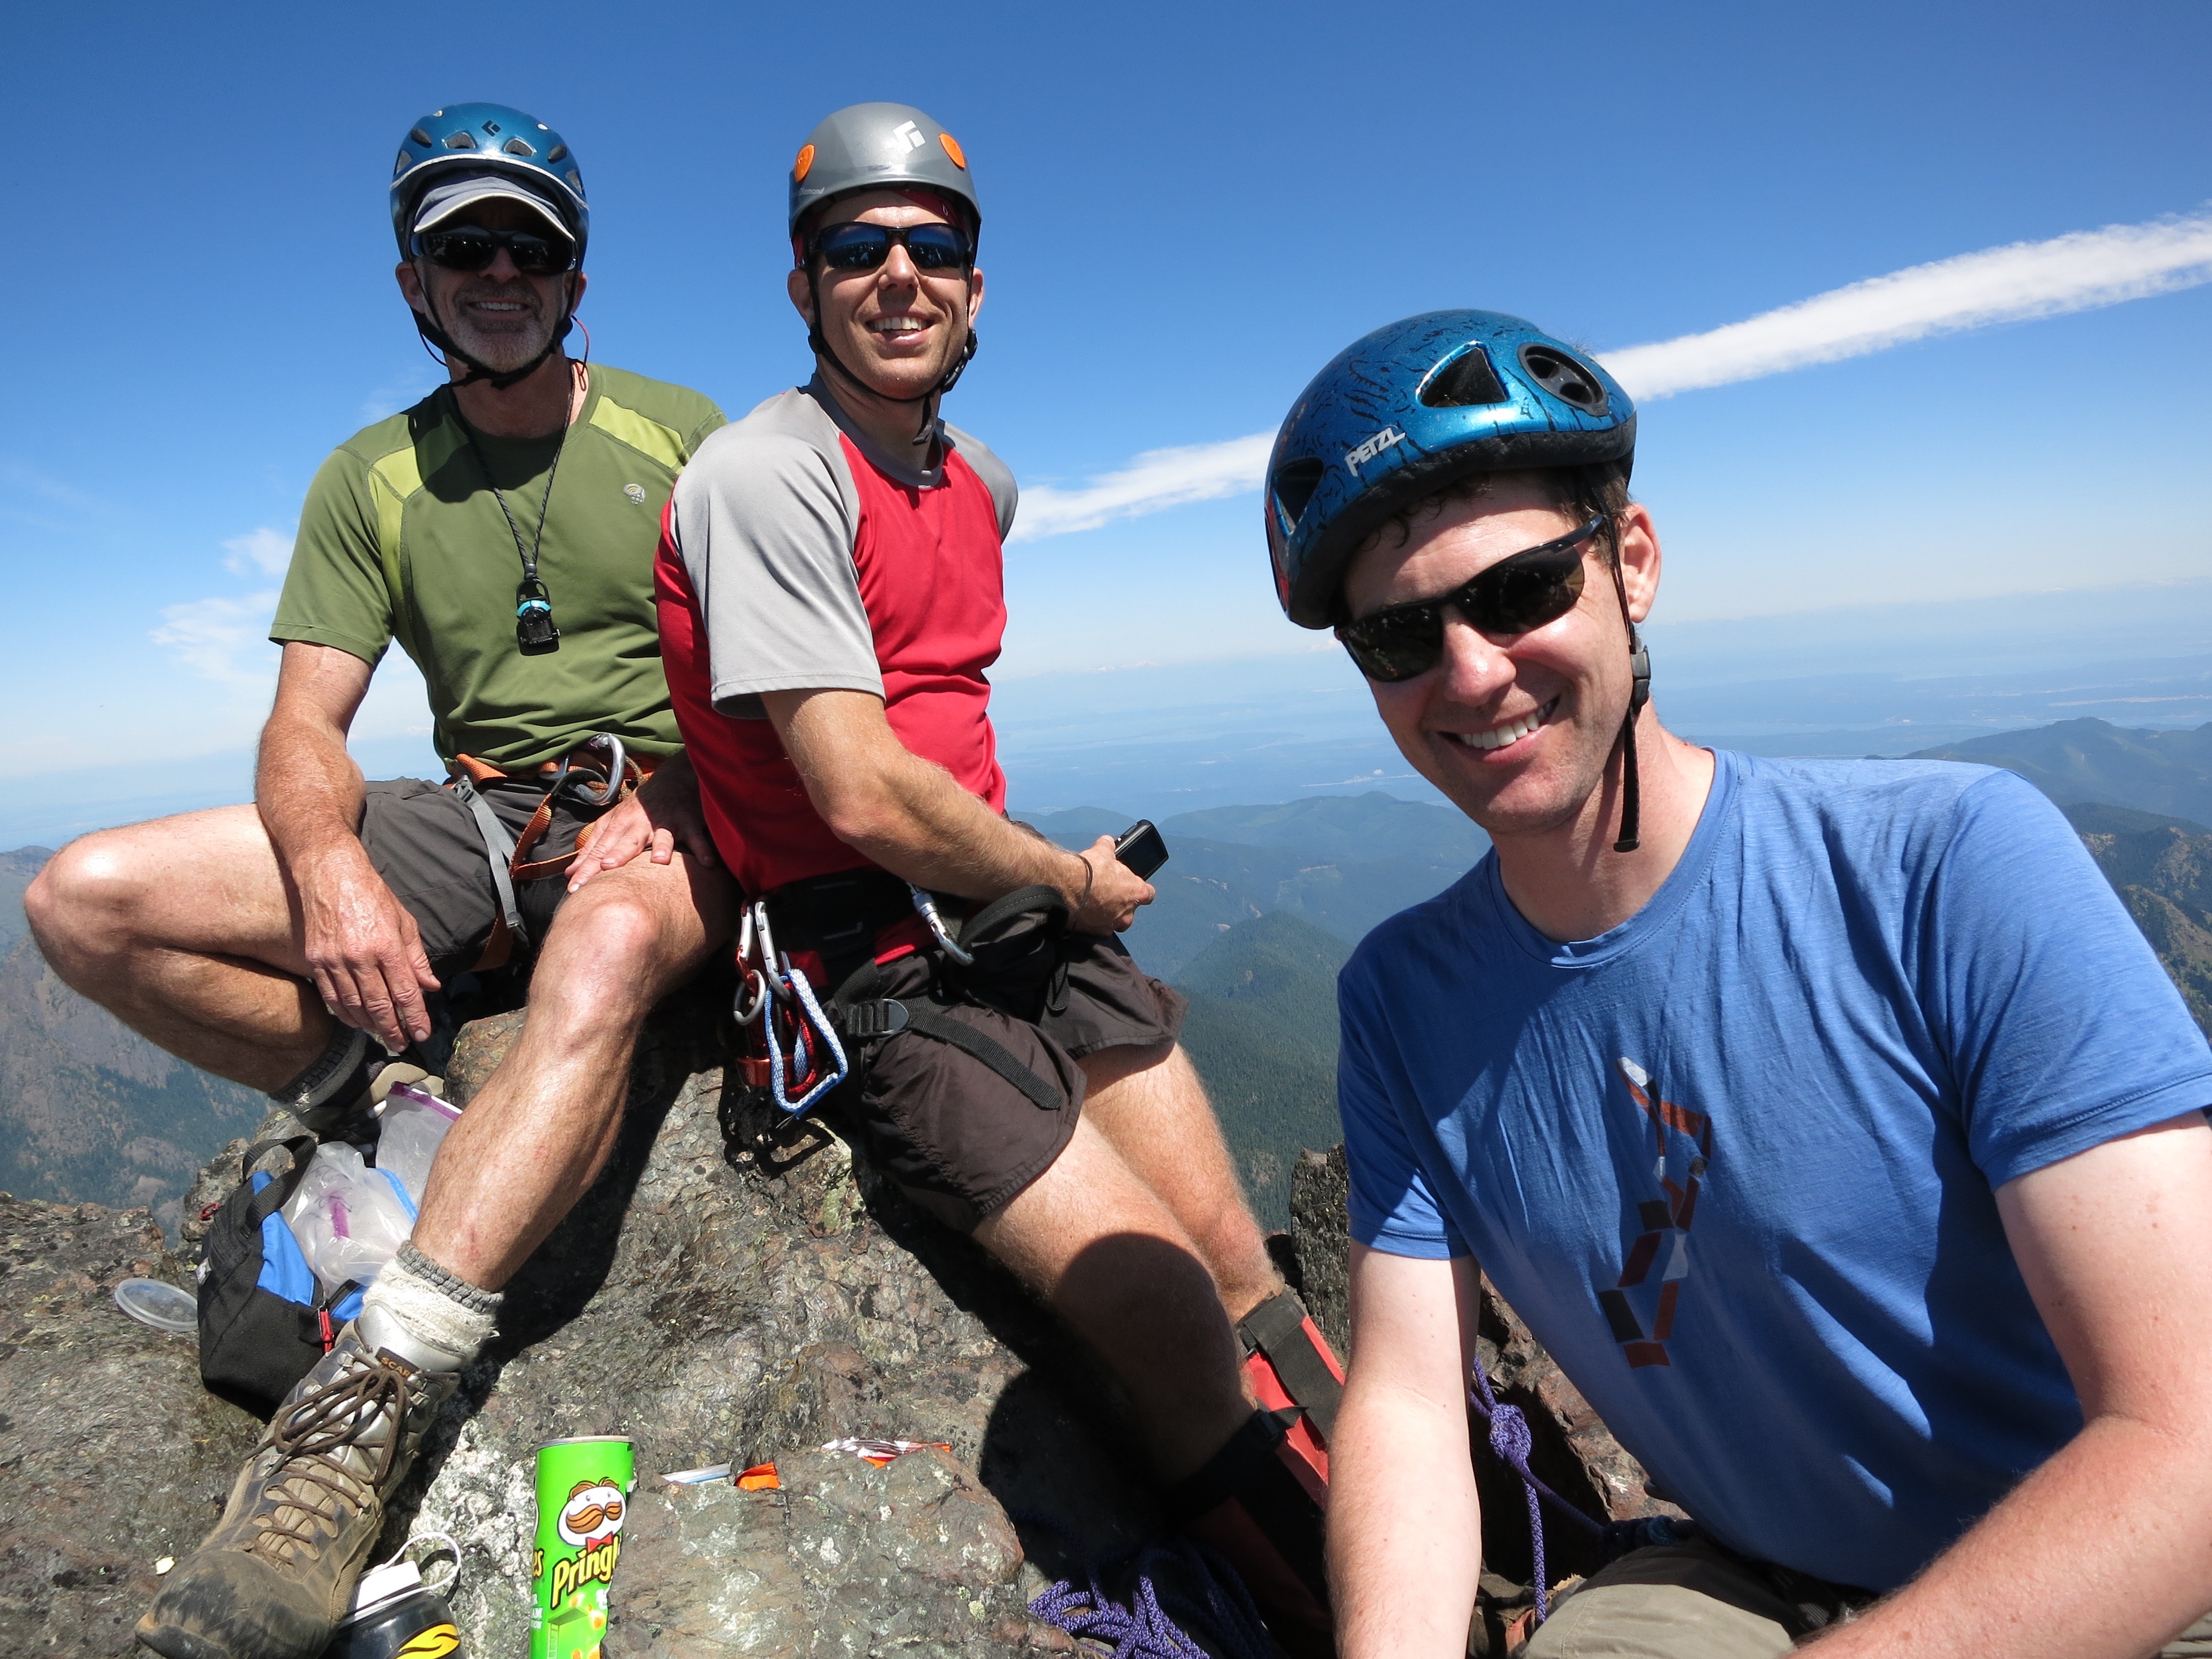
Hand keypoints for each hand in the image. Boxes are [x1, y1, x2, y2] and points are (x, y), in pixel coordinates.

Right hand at [294, 840, 439, 1052]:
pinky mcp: (316, 960)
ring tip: (382, 1035)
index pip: (405, 992)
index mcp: (387, 946)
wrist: (330, 874)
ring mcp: (334, 960)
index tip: (422, 1034)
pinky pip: (331, 996)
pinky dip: (344, 1013)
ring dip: (369, 1025)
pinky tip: (356, 1021)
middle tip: (402, 1044)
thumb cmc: (373, 895)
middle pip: (379, 1005)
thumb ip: (416, 958)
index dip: (415, 1017)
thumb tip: (429, 987)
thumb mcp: (404, 922)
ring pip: (353, 1005)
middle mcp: (360, 957)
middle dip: (393, 1029)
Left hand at [568, 752, 719, 891]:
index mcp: (619, 825)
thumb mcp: (612, 823)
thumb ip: (593, 848)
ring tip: (660, 862)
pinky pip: (697, 837)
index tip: (574, 888)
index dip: (587, 868)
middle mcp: (640, 823)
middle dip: (618, 854)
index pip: (600, 849)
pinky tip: (707, 863)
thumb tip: (571, 872)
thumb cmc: (639, 808)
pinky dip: (703, 848)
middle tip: (606, 868)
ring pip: (664, 836)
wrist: (673, 779)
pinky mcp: (689, 822)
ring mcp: (666, 822)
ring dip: (663, 847)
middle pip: (628, 841)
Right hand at [1070, 837, 1153, 933]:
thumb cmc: (1088, 871)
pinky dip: (1094, 921)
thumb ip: (1109, 847)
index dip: (1140, 889)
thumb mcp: (1102, 851)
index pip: (1149, 893)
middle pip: (1131, 909)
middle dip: (1121, 903)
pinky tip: (1085, 911)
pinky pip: (1099, 928)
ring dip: (1108, 914)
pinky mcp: (1097, 932)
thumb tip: (1107, 842)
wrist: (1066, 887)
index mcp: (1136, 892)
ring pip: (1115, 921)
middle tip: (1108, 893)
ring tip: (1095, 903)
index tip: (1131, 886)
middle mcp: (1128, 913)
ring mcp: (1113, 924)